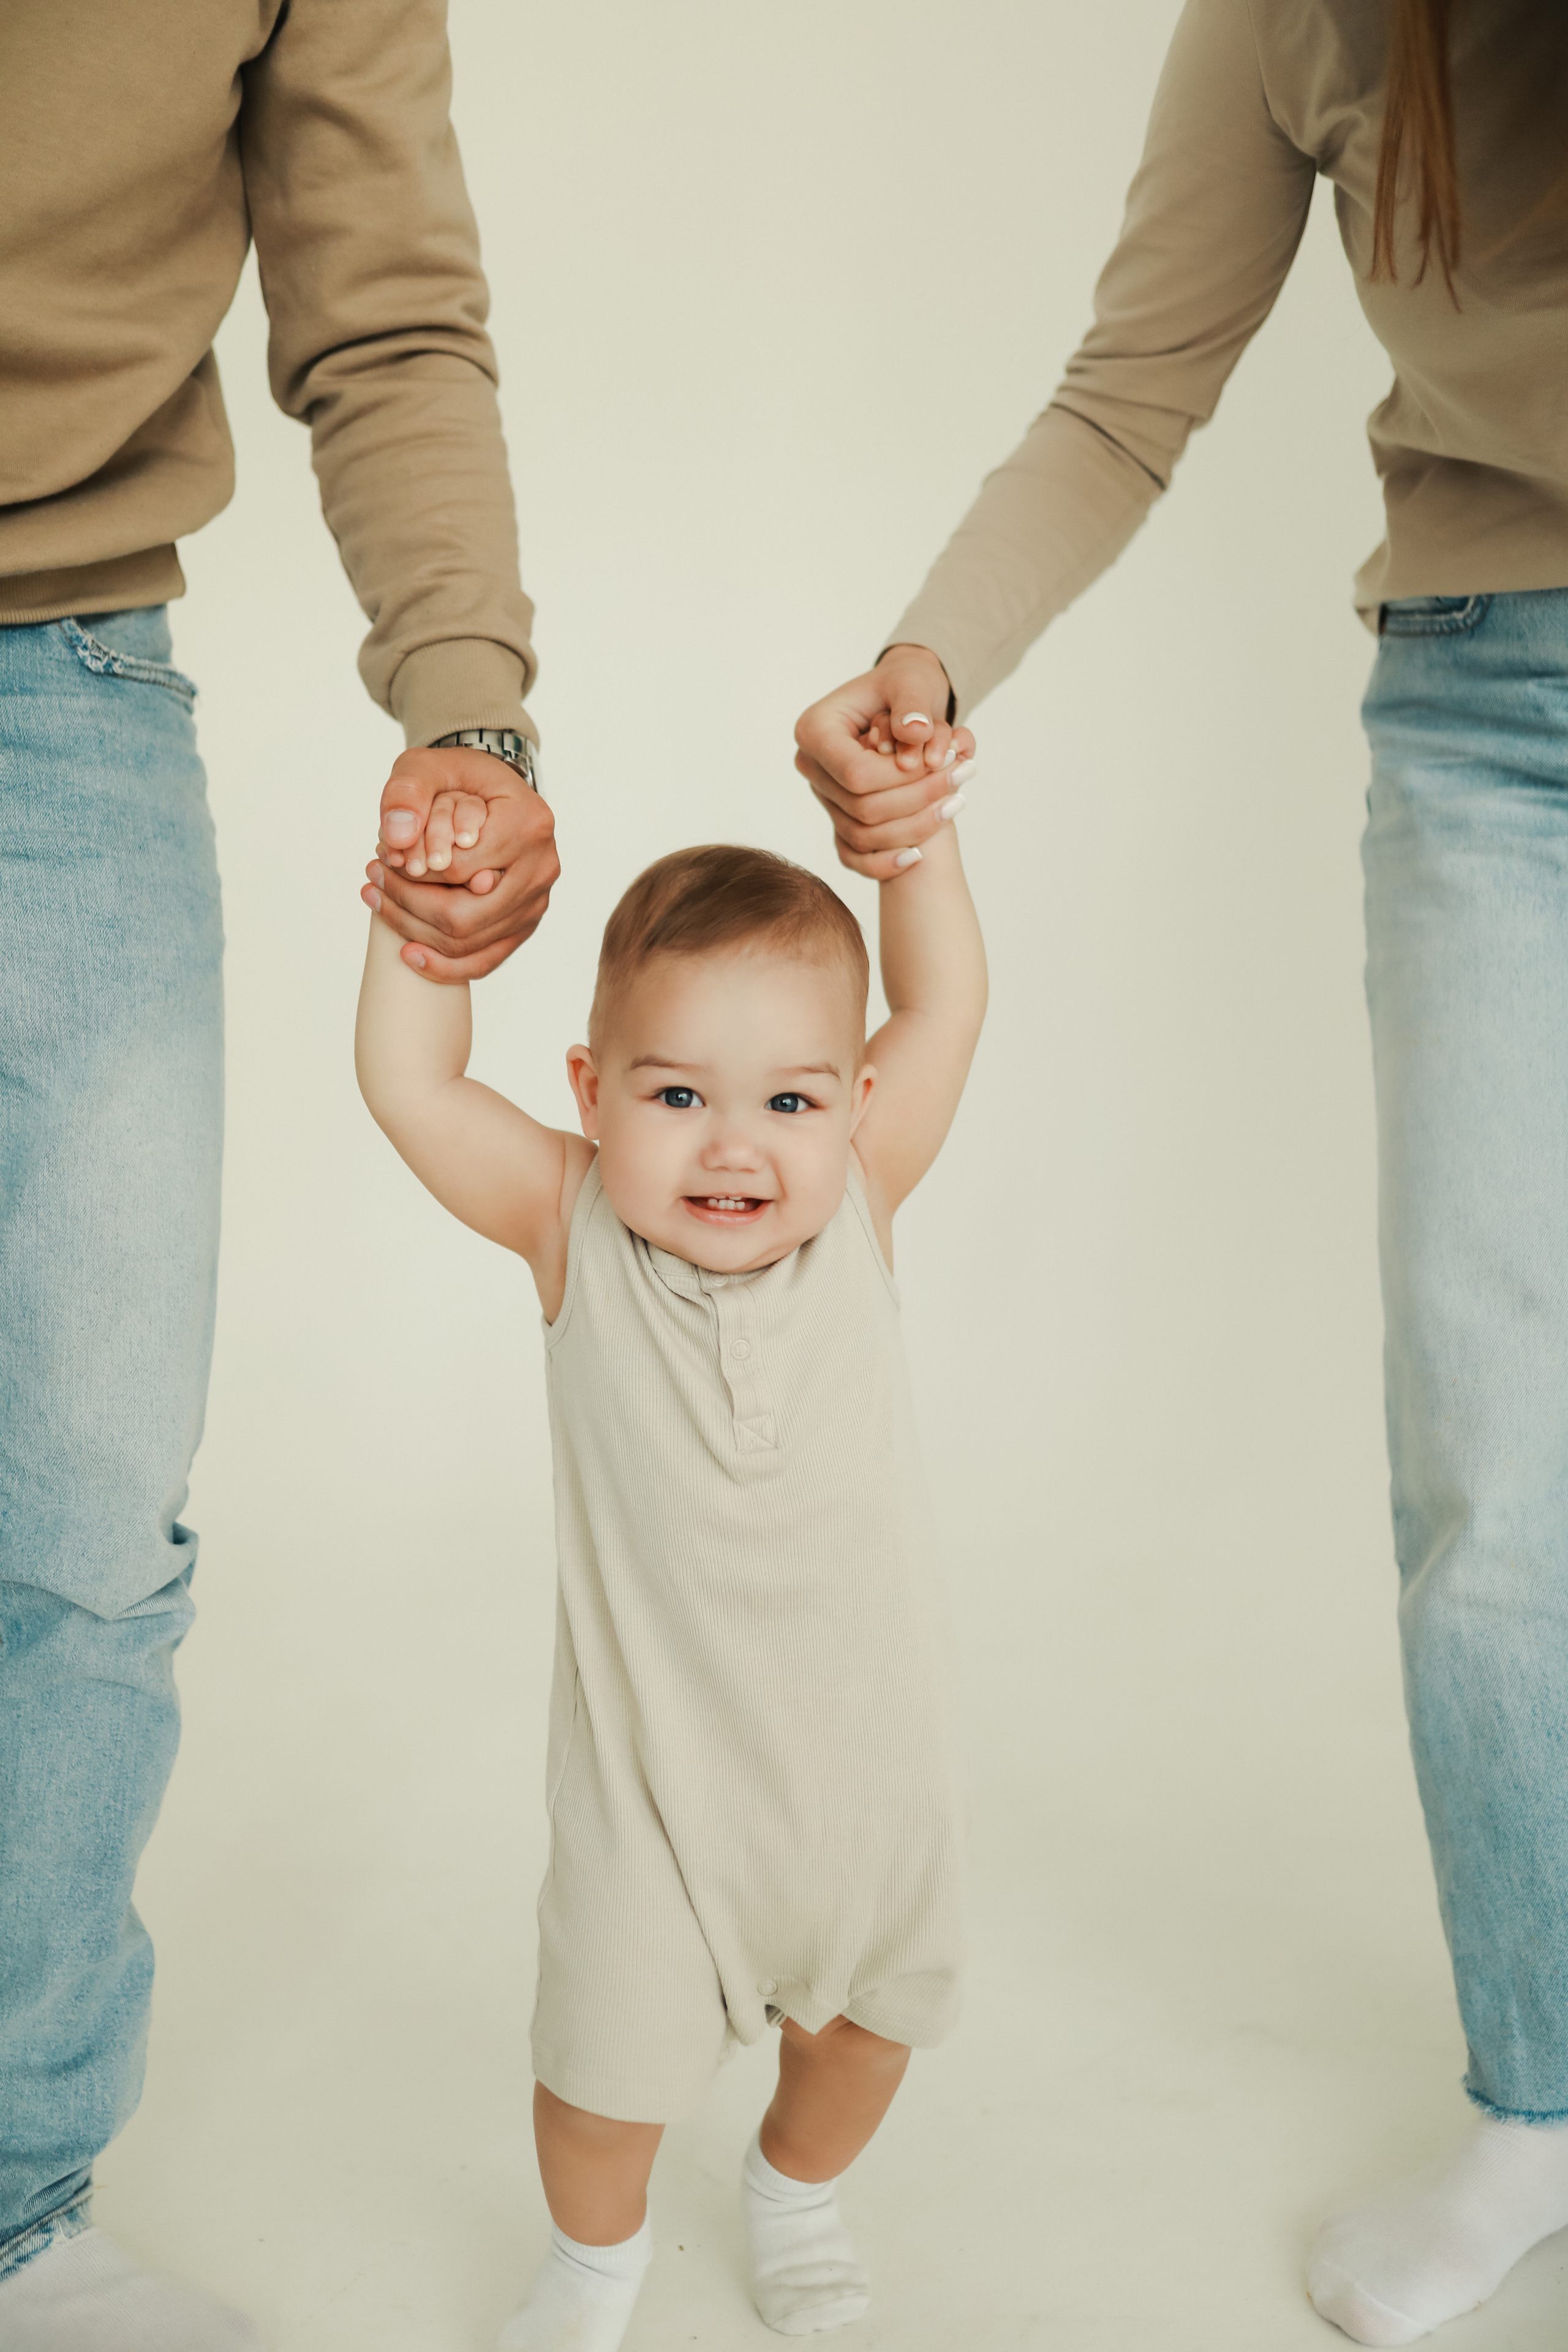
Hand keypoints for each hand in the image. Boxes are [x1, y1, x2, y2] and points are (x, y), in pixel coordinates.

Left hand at [363, 745, 559, 981]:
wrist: (490, 792)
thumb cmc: (461, 777)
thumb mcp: (429, 765)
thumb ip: (407, 791)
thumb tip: (396, 837)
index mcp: (529, 824)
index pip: (459, 869)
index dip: (411, 872)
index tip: (378, 858)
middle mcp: (541, 868)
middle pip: (465, 914)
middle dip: (408, 904)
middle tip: (372, 882)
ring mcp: (537, 901)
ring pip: (470, 941)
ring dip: (415, 930)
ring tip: (379, 902)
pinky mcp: (525, 924)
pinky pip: (486, 961)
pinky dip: (445, 966)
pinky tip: (408, 953)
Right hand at [795, 646, 975, 880]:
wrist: (902, 698)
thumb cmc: (903, 684)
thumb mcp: (912, 681)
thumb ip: (913, 704)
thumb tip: (915, 732)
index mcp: (814, 730)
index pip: (857, 773)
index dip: (903, 778)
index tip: (944, 762)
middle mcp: (811, 766)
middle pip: (862, 807)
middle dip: (918, 799)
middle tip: (963, 777)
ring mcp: (823, 795)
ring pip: (864, 835)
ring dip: (915, 826)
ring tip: (958, 801)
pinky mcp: (837, 817)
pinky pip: (854, 856)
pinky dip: (886, 861)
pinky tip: (920, 854)